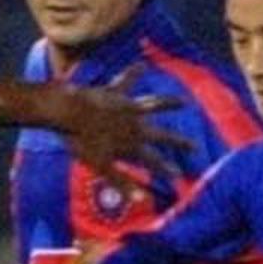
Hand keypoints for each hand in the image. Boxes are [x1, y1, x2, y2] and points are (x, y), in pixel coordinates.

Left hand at [52, 62, 191, 177]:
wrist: (68, 112)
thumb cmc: (80, 142)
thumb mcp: (100, 167)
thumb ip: (122, 182)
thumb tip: (141, 199)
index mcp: (130, 145)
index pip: (152, 161)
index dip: (165, 169)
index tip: (178, 176)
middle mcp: (135, 125)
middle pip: (162, 135)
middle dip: (178, 142)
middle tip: (193, 146)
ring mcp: (128, 107)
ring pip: (154, 104)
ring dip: (170, 104)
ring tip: (183, 103)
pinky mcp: (116, 92)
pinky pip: (128, 80)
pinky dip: (135, 72)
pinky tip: (142, 64)